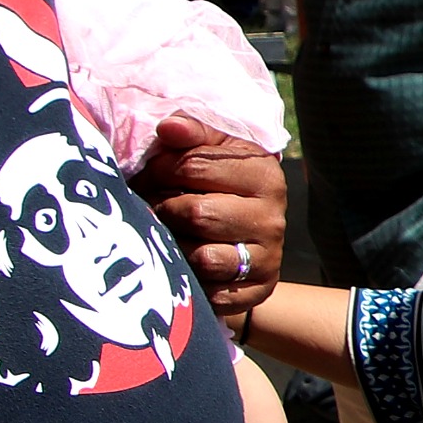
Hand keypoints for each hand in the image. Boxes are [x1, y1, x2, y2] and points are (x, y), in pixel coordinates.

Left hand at [132, 114, 285, 319]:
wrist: (243, 238)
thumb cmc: (216, 186)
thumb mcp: (209, 151)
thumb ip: (190, 133)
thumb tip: (168, 128)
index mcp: (264, 174)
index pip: (194, 167)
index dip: (160, 170)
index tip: (149, 174)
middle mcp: (273, 217)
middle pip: (196, 214)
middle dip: (163, 210)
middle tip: (150, 207)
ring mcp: (268, 258)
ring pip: (202, 257)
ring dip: (174, 248)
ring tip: (166, 236)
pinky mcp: (259, 292)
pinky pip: (211, 294)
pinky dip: (191, 281)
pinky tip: (184, 265)